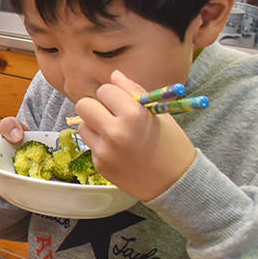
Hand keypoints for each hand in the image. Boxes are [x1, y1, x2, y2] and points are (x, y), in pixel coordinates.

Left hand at [72, 70, 195, 200]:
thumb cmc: (171, 144)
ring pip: (82, 124)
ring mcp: (104, 150)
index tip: (121, 101)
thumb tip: (114, 75)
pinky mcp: (99, 164)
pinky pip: (90, 144)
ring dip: (95, 125)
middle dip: (96, 106)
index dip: (113, 94)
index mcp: (133, 115)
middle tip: (110, 113)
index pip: (105, 90)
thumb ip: (133, 91)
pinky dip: (100, 142)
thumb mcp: (158, 113)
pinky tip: (118, 149)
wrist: (175, 183)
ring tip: (115, 132)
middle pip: (84, 105)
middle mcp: (115, 132)